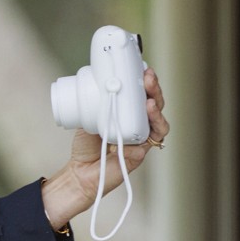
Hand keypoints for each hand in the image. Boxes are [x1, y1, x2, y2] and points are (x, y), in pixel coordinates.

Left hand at [41, 66, 168, 230]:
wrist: (79, 172)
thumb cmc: (86, 146)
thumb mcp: (89, 117)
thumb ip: (97, 103)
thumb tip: (102, 86)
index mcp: (129, 114)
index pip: (143, 95)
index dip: (146, 82)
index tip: (143, 68)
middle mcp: (139, 126)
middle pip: (155, 106)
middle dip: (154, 90)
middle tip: (148, 79)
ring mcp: (142, 141)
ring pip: (160, 124)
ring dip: (157, 111)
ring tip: (149, 102)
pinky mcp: (139, 155)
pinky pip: (148, 144)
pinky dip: (145, 136)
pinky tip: (138, 129)